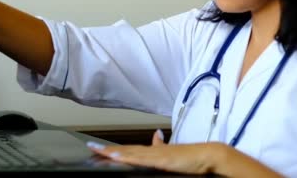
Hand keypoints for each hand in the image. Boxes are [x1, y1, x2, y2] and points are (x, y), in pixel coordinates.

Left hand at [86, 130, 227, 174]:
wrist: (207, 155)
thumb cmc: (190, 156)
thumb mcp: (171, 152)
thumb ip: (161, 145)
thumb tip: (156, 135)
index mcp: (151, 151)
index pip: (127, 149)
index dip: (112, 149)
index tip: (96, 148)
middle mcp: (151, 151)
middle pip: (124, 150)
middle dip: (106, 150)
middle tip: (89, 147)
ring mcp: (156, 155)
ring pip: (130, 153)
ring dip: (113, 153)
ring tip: (97, 151)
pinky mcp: (162, 160)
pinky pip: (142, 159)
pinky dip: (129, 157)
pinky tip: (118, 157)